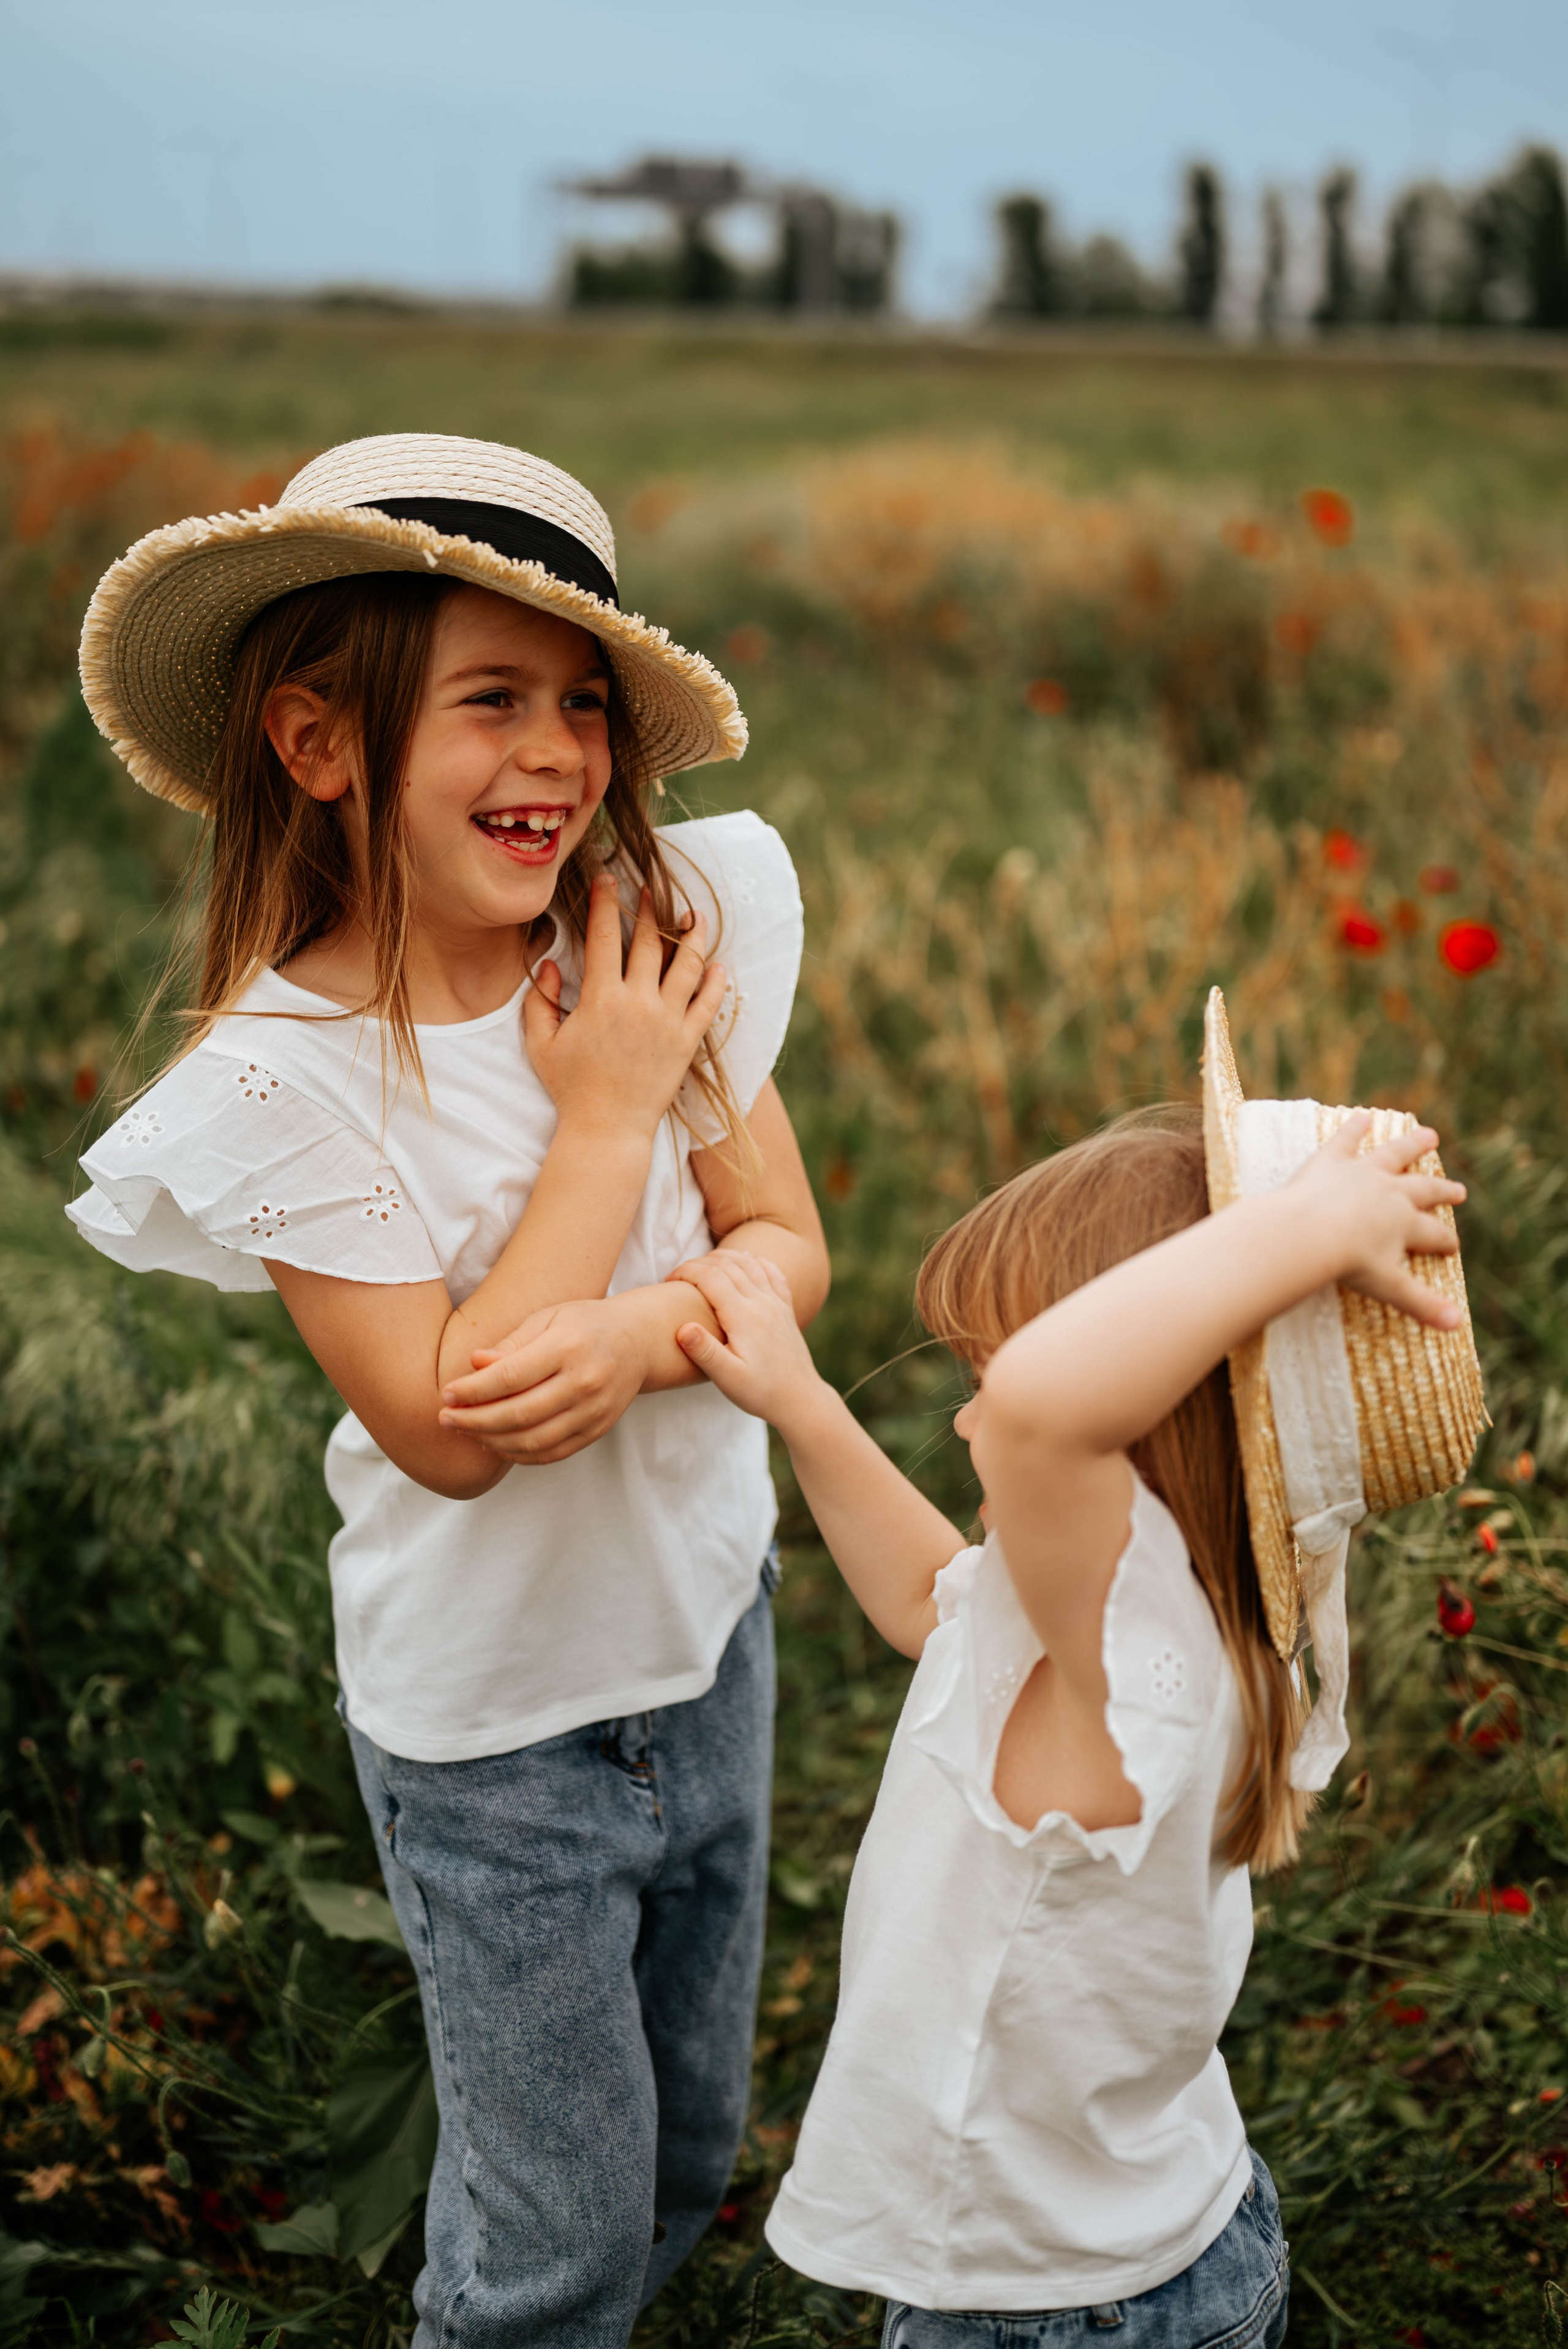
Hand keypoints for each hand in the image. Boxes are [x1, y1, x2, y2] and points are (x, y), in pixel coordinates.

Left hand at [438, 1294, 649, 1464]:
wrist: (638, 1342)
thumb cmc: (584, 1324)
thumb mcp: (548, 1318)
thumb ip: (511, 1344)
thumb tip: (473, 1364)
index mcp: (568, 1346)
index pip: (510, 1377)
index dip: (473, 1390)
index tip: (446, 1394)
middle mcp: (584, 1381)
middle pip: (518, 1414)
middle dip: (474, 1420)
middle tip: (445, 1418)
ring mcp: (593, 1410)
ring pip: (533, 1440)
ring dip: (491, 1441)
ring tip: (465, 1431)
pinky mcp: (597, 1430)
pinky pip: (551, 1453)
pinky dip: (519, 1454)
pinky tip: (495, 1443)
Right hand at [524, 872, 726, 1140]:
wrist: (607, 1129)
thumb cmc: (570, 1088)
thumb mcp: (541, 1044)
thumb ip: (540, 1000)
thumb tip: (551, 964)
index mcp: (599, 997)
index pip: (602, 935)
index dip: (605, 902)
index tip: (610, 879)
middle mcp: (637, 1002)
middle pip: (647, 942)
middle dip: (649, 909)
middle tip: (651, 889)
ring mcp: (666, 1021)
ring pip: (686, 965)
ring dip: (692, 936)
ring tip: (695, 916)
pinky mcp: (687, 1042)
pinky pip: (708, 1004)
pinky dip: (716, 983)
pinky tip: (718, 966)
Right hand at [671, 1251, 826, 1432]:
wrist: (800, 1399)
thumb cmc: (761, 1392)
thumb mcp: (728, 1379)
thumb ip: (705, 1352)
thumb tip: (683, 1327)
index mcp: (744, 1317)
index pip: (710, 1277)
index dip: (686, 1272)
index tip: (668, 1280)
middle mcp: (762, 1303)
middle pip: (727, 1265)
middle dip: (699, 1263)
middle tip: (678, 1274)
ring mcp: (777, 1303)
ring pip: (749, 1264)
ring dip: (724, 1258)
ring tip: (702, 1265)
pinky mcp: (786, 1309)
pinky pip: (773, 1273)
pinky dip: (755, 1261)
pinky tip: (746, 1261)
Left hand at [1289, 1113, 1466, 1328]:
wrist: (1307, 1234)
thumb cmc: (1345, 1263)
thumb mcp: (1388, 1288)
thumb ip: (1422, 1305)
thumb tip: (1457, 1326)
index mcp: (1405, 1223)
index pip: (1433, 1235)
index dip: (1445, 1242)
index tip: (1452, 1246)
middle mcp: (1390, 1192)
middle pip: (1424, 1191)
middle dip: (1442, 1192)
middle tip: (1459, 1191)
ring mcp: (1362, 1173)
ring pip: (1394, 1155)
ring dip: (1413, 1145)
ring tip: (1430, 1136)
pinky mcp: (1332, 1160)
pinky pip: (1346, 1140)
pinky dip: (1355, 1127)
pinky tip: (1363, 1116)